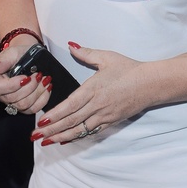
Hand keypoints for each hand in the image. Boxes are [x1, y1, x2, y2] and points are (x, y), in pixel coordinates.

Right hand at [0, 44, 52, 113]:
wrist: (30, 57)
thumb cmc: (20, 54)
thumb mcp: (12, 52)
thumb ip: (4, 60)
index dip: (12, 85)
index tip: (26, 77)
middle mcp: (1, 93)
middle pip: (13, 99)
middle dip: (30, 86)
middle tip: (39, 74)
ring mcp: (12, 102)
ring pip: (24, 105)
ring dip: (38, 92)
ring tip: (44, 79)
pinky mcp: (23, 106)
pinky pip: (32, 110)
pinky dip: (43, 99)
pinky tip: (47, 88)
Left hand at [29, 44, 147, 145]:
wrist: (150, 84)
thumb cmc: (129, 69)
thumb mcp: (106, 57)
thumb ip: (86, 53)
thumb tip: (71, 45)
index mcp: (93, 89)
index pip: (69, 106)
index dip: (54, 116)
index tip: (42, 122)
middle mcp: (97, 105)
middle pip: (71, 121)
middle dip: (52, 130)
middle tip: (36, 136)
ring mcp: (104, 115)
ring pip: (80, 129)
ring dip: (62, 136)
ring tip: (47, 142)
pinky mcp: (111, 121)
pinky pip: (91, 131)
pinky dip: (78, 136)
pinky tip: (68, 138)